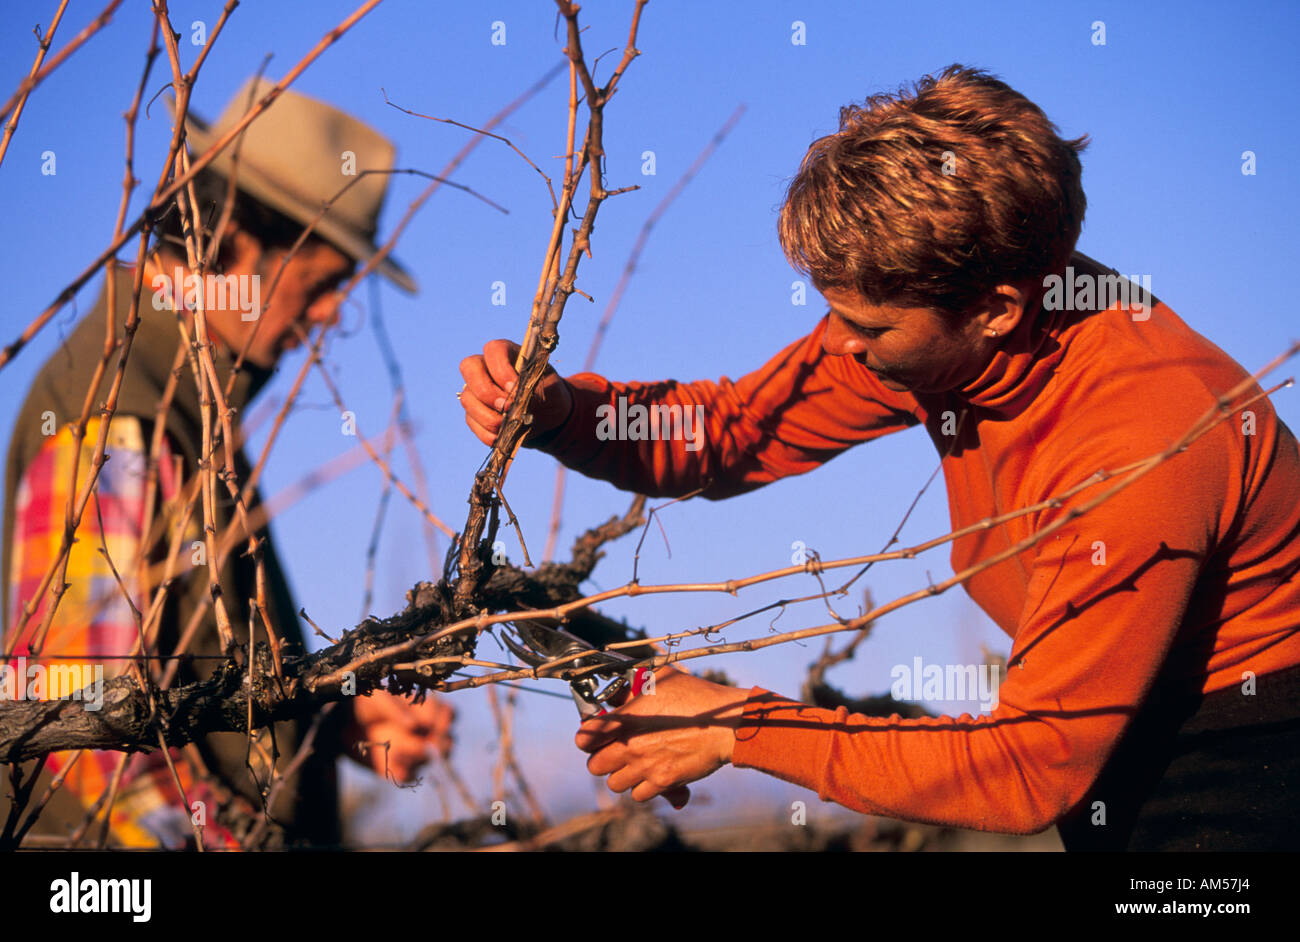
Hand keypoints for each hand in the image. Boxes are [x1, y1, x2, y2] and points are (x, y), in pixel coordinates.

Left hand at [343, 689, 455, 784]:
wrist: (343, 722)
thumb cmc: (367, 703)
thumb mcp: (379, 699)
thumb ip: (397, 710)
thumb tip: (417, 727)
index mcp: (427, 709)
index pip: (449, 714)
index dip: (446, 720)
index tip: (433, 724)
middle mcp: (426, 731)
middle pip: (448, 742)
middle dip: (441, 744)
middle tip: (429, 743)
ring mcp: (414, 751)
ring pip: (429, 759)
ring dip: (417, 756)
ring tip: (398, 749)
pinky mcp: (399, 768)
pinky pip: (409, 775)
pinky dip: (404, 770)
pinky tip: (391, 759)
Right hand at [458, 338, 573, 446]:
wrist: (548, 414)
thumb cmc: (548, 393)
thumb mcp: (549, 388)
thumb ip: (534, 390)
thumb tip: (515, 403)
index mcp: (506, 353)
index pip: (493, 350)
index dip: (500, 369)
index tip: (515, 387)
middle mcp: (485, 367)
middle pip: (469, 368)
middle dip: (486, 391)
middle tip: (506, 407)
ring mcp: (476, 389)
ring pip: (467, 398)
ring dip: (486, 415)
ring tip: (504, 425)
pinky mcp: (474, 412)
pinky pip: (471, 420)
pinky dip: (484, 431)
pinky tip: (498, 437)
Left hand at [574, 665, 750, 808]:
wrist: (727, 724)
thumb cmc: (696, 696)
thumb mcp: (661, 678)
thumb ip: (634, 684)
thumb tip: (617, 692)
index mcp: (627, 719)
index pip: (585, 737)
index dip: (588, 736)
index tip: (596, 733)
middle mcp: (632, 746)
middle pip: (595, 766)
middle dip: (602, 758)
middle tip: (616, 749)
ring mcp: (647, 767)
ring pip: (615, 784)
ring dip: (622, 775)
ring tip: (635, 762)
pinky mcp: (664, 782)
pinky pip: (638, 796)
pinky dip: (642, 788)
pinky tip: (653, 773)